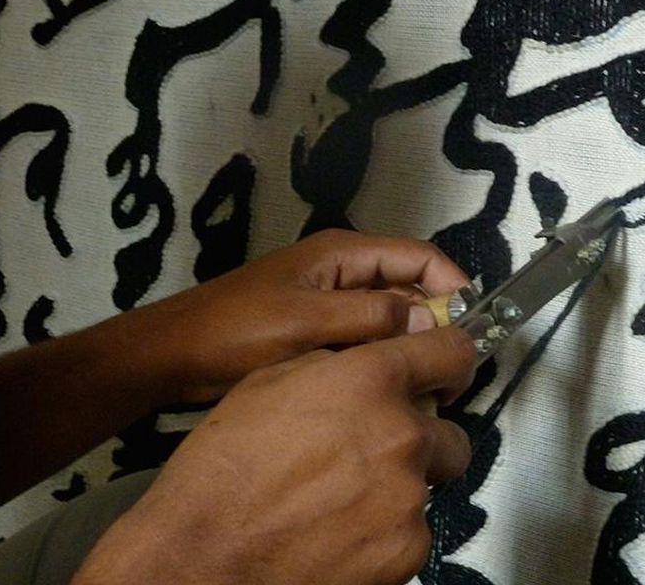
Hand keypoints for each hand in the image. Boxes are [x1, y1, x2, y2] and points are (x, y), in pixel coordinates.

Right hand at [71, 327, 477, 584]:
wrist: (201, 554)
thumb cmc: (222, 467)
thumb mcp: (269, 383)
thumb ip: (336, 368)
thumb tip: (369, 365)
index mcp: (371, 381)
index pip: (453, 351)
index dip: (453, 360)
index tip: (449, 372)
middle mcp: (403, 435)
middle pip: (452, 435)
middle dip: (422, 446)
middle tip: (376, 459)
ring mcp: (409, 498)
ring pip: (427, 488)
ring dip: (398, 492)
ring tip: (342, 504)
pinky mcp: (407, 551)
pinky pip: (411, 534)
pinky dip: (384, 536)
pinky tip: (339, 537)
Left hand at [110, 229, 468, 403]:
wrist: (173, 358)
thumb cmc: (233, 333)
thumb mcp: (305, 323)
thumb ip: (369, 317)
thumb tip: (429, 320)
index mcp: (343, 254)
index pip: (420, 258)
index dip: (453, 288)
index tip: (471, 332)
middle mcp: (345, 271)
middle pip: (413, 288)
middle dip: (439, 324)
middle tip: (450, 374)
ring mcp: (333, 300)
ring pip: (395, 317)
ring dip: (414, 346)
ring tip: (427, 388)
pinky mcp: (322, 330)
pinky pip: (371, 338)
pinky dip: (388, 358)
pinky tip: (393, 390)